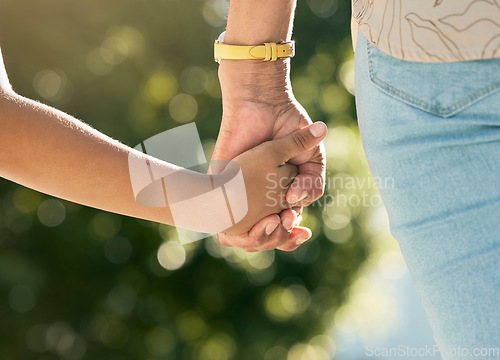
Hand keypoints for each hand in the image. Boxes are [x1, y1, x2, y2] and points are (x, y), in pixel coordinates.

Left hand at [211, 60, 326, 251]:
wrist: (261, 102)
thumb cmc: (287, 126)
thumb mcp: (309, 154)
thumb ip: (312, 178)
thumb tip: (302, 199)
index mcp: (281, 193)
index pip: (285, 226)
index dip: (293, 234)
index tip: (302, 230)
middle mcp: (261, 196)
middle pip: (268, 235)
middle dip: (280, 236)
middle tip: (288, 220)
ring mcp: (242, 192)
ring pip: (248, 233)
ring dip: (264, 236)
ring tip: (277, 220)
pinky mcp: (222, 184)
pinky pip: (226, 221)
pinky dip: (241, 229)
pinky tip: (258, 220)